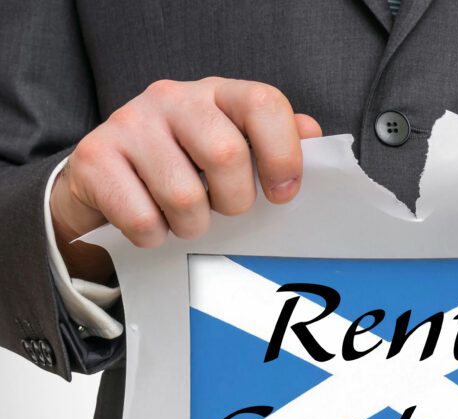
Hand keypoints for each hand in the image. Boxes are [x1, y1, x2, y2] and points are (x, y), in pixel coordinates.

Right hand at [51, 77, 320, 281]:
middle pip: (226, 155)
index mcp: (217, 93)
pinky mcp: (95, 158)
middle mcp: (172, 98)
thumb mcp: (231, 145)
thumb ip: (273, 141)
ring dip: (193, 225)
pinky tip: (153, 223)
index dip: (283, 154)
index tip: (282, 194)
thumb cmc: (183, 164)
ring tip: (185, 218)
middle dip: (235, 201)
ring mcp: (129, 124)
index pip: (264, 104)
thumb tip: (312, 135)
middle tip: (224, 209)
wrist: (105, 177)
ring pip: (185, 197)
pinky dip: (155, 237)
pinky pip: (143, 219)